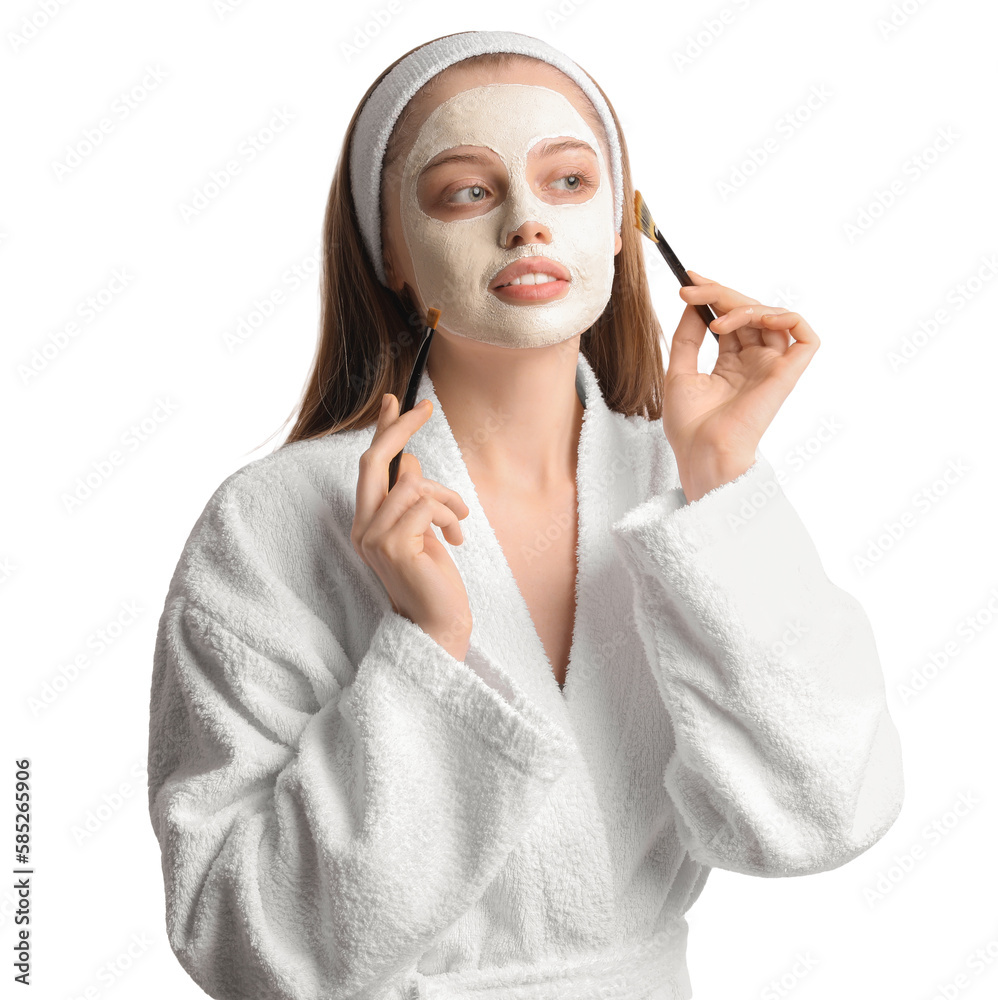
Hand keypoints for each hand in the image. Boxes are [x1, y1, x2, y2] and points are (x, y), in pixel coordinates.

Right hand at [352, 394, 472, 660]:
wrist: (439, 624)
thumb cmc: (434, 580)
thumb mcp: (424, 531)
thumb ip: (412, 500)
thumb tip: (412, 463)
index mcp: (368, 523)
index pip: (370, 467)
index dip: (382, 431)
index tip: (397, 401)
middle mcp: (364, 528)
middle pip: (375, 461)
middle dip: (400, 429)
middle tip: (425, 408)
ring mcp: (374, 538)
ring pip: (413, 484)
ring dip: (447, 499)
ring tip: (459, 522)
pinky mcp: (393, 546)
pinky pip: (424, 504)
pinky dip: (449, 515)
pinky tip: (456, 539)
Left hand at [664, 271, 819, 501]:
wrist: (701, 452)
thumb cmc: (689, 426)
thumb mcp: (678, 372)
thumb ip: (687, 337)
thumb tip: (693, 305)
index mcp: (731, 364)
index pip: (729, 318)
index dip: (713, 296)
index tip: (688, 280)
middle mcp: (754, 363)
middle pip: (748, 312)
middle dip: (719, 294)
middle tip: (691, 289)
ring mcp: (771, 367)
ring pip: (771, 316)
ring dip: (742, 306)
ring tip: (715, 322)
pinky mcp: (787, 374)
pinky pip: (803, 336)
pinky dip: (784, 317)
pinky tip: (754, 318)